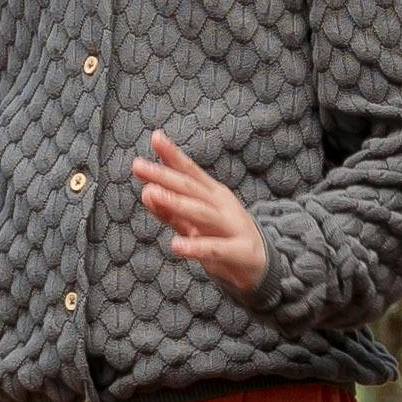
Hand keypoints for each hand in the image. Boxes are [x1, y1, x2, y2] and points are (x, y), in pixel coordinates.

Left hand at [133, 129, 269, 293]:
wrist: (261, 264)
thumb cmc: (223, 237)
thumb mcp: (195, 222)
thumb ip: (170, 210)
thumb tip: (145, 191)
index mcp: (213, 193)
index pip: (190, 171)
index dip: (173, 155)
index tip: (155, 137)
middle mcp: (222, 205)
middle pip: (191, 188)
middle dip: (164, 176)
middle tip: (139, 165)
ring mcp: (232, 227)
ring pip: (202, 213)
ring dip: (176, 202)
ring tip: (151, 193)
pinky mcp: (239, 251)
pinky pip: (215, 249)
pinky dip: (196, 247)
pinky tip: (176, 246)